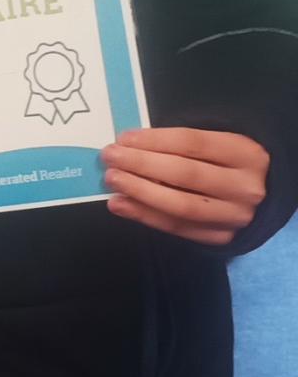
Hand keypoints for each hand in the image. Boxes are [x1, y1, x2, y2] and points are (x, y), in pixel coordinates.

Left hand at [101, 128, 268, 245]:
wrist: (266, 194)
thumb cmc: (231, 161)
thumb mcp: (220, 141)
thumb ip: (184, 143)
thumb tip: (133, 145)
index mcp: (246, 153)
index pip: (193, 143)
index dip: (155, 140)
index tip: (124, 138)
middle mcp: (244, 187)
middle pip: (185, 174)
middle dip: (142, 164)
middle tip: (110, 157)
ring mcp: (235, 216)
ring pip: (181, 205)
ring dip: (140, 192)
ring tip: (112, 181)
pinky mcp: (222, 238)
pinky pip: (178, 228)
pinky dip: (145, 216)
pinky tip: (121, 205)